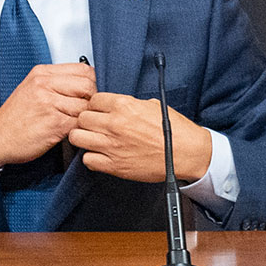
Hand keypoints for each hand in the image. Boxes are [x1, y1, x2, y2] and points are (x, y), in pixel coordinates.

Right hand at [0, 62, 95, 169]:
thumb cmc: (14, 118)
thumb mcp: (31, 89)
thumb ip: (55, 82)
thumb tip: (84, 83)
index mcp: (41, 73)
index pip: (84, 69)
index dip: (90, 82)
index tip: (84, 94)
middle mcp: (44, 85)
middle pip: (88, 85)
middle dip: (91, 99)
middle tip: (81, 109)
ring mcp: (49, 103)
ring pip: (86, 105)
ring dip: (84, 117)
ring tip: (71, 122)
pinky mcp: (54, 123)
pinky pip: (80, 122)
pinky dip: (78, 129)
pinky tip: (66, 131)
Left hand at [70, 93, 210, 185]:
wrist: (188, 153)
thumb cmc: (174, 130)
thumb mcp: (153, 106)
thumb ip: (129, 104)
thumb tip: (115, 105)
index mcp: (124, 106)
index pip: (93, 100)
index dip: (95, 106)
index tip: (99, 112)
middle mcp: (114, 124)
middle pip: (81, 118)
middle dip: (87, 121)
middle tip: (95, 126)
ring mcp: (112, 145)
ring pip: (77, 138)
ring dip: (84, 138)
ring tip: (93, 140)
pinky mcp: (114, 165)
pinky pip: (87, 160)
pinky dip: (91, 158)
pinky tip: (101, 156)